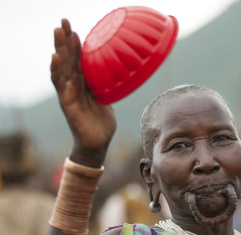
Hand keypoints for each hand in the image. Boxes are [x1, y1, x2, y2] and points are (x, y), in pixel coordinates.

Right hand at [51, 19, 115, 166]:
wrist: (98, 142)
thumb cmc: (102, 121)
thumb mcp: (107, 98)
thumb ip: (106, 84)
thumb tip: (119, 71)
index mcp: (83, 83)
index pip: (77, 59)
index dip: (74, 44)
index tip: (73, 27)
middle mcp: (73, 85)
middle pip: (67, 59)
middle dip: (65, 40)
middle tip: (63, 22)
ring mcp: (68, 92)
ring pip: (61, 67)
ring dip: (59, 49)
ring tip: (58, 33)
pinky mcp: (66, 102)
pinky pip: (60, 84)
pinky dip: (57, 70)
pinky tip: (55, 57)